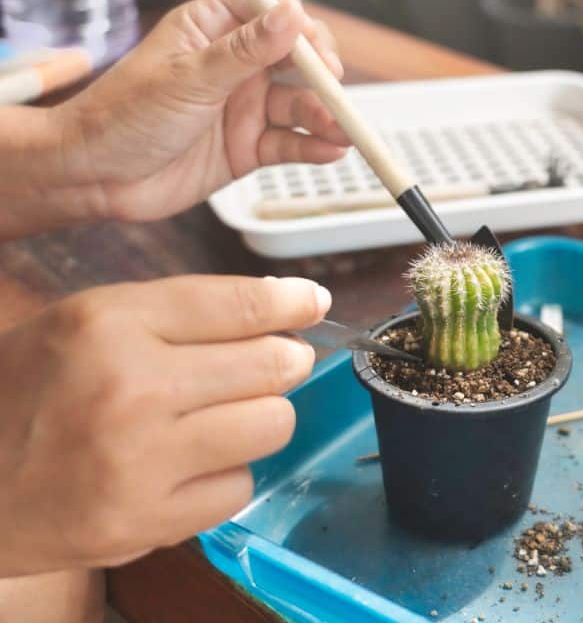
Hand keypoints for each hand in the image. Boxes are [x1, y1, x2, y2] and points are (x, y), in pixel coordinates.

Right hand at [0, 275, 329, 575]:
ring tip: (219, 418)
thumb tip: (287, 305)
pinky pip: (240, 487)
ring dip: (258, 420)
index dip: (292, 302)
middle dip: (283, 362)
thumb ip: (182, 312)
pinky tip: (187, 467)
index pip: (239, 304)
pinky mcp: (146, 521)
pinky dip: (225, 476)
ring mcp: (140, 461)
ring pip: (272, 425)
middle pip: (273, 365)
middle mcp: (129, 389)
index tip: (312, 304)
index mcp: (109, 324)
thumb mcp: (87, 323)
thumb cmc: (30, 391)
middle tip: (268, 366)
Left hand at [51, 0, 350, 221]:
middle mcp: (235, 63)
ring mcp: (244, 104)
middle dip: (322, 69)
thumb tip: (292, 13)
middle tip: (334, 86)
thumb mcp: (188, 78)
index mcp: (213, 28)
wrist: (92, 178)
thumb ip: (246, 50)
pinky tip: (330, 151)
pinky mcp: (248, 146)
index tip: (308, 40)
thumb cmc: (122, 116)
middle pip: (298, 52)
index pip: (268, 0)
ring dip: (325, 114)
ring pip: (300, 102)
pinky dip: (313, 146)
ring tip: (343, 131)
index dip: (294, 15)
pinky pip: (291, 142)